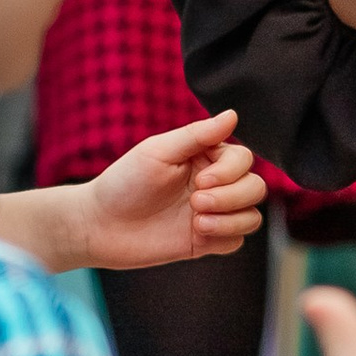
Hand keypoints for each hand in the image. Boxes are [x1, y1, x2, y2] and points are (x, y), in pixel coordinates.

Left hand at [72, 113, 266, 269]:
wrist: (100, 226)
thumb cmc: (123, 183)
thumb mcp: (158, 151)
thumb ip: (197, 134)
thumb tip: (233, 115)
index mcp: (204, 158)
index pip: (243, 159)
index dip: (230, 172)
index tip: (201, 180)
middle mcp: (213, 185)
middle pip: (255, 187)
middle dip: (231, 197)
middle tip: (195, 201)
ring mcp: (212, 214)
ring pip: (252, 216)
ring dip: (230, 219)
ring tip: (197, 222)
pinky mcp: (207, 241)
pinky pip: (237, 240)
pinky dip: (224, 236)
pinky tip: (197, 234)